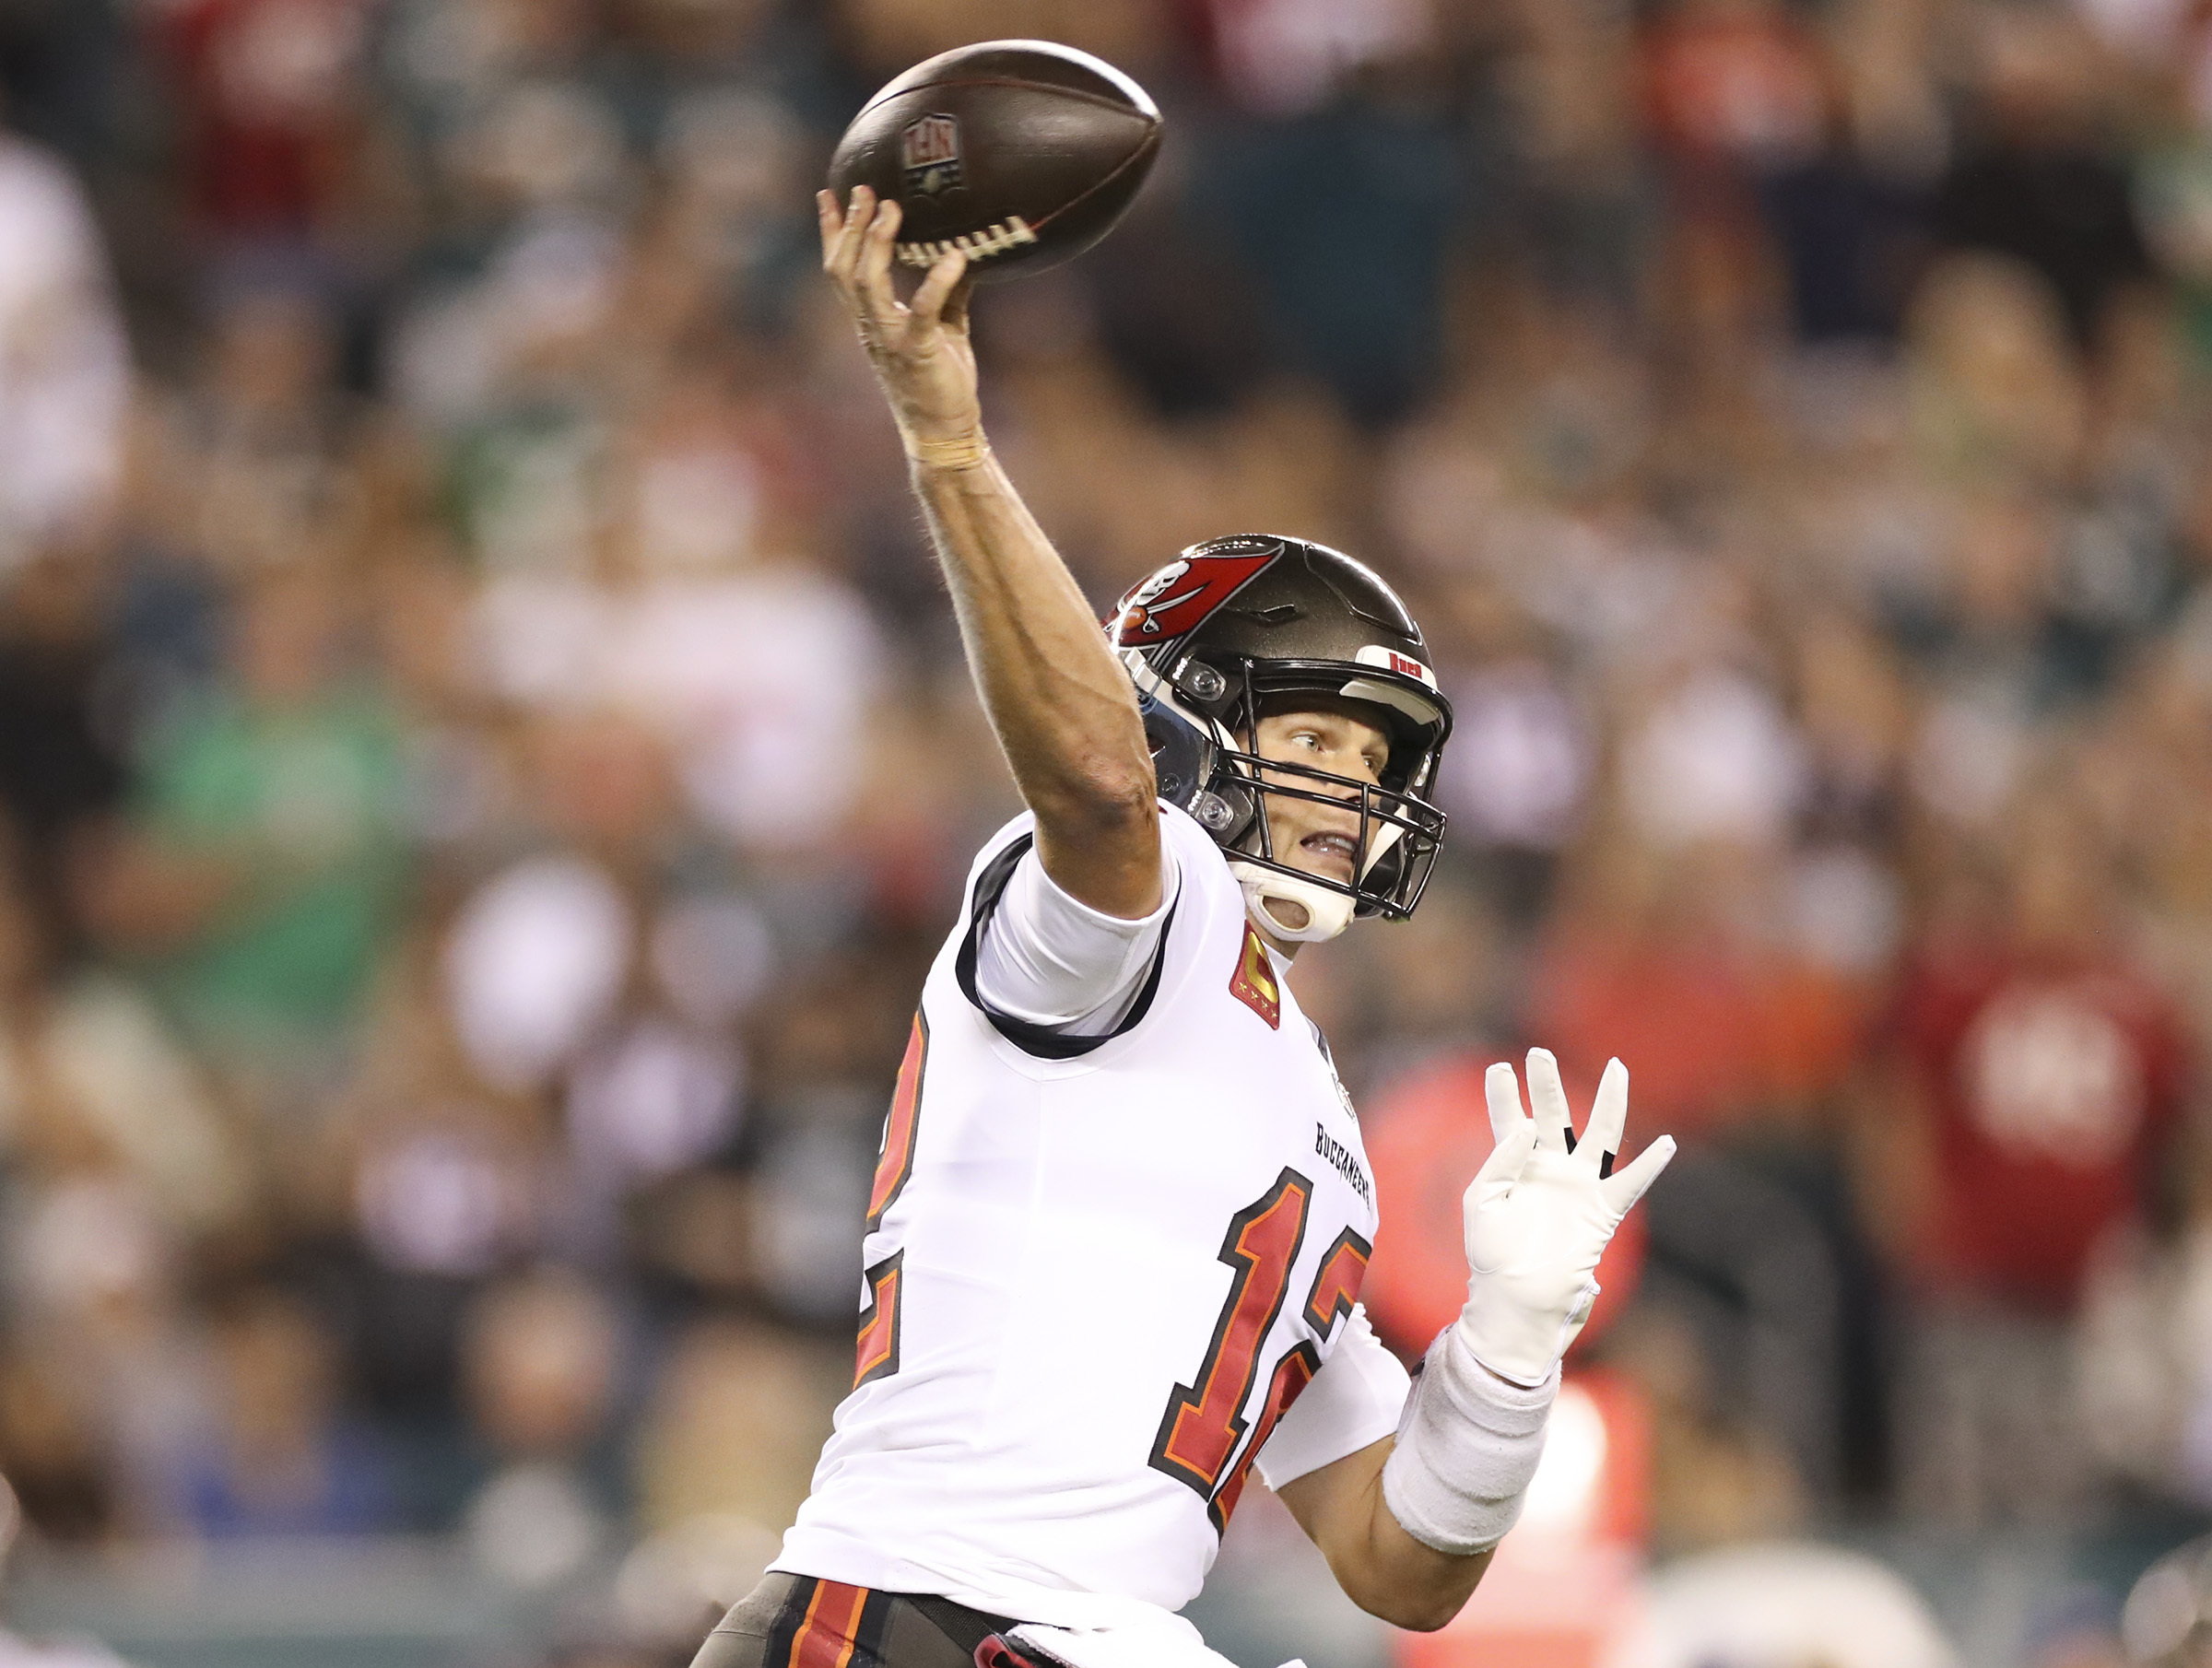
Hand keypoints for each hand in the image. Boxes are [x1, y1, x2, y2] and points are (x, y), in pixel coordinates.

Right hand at [817, 186, 979, 447]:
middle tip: (865, 190)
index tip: (828, 194)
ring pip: (866, 283)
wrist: (944, 431)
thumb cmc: (942, 381)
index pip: (840, 269)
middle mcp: (871, 327)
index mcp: (870, 320)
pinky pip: (921, 311)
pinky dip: (936, 282)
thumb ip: (946, 295)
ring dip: (877, 243)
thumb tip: (960, 254)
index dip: (832, 231)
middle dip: (852, 226)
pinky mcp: (918, 352)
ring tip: (892, 210)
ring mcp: (890, 340)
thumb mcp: (944, 329)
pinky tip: (955, 259)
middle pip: (845, 268)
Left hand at [1456, 1049, 1674, 1386]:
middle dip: (1548, 1084)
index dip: (1504, 1095)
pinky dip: (1650, 1166)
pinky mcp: (1600, 1210)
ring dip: (1610, 1102)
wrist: (1516, 1295)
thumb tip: (1529, 1129)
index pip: (1509, 1120)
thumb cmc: (1492, 1252)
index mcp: (1516, 1165)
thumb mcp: (1481, 1199)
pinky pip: (1630, 1183)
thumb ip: (1501, 1160)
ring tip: (1617, 1067)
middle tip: (1540, 1052)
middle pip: (1554, 1115)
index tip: (1499, 1068)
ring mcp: (1578, 1186)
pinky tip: (1666, 1144)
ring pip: (1600, 1135)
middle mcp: (1550, 1168)